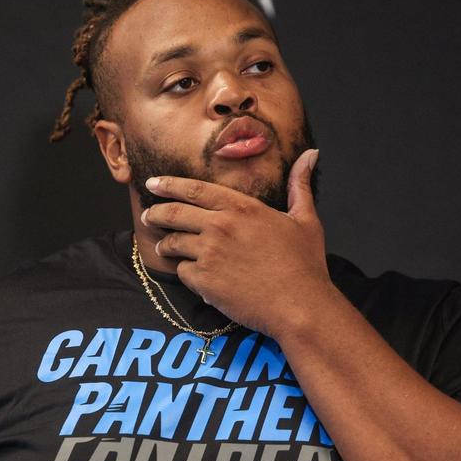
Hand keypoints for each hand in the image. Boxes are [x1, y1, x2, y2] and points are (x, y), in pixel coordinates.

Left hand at [141, 149, 334, 337]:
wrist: (299, 306)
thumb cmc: (305, 264)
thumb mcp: (306, 219)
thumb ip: (300, 185)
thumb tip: (311, 155)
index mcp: (241, 207)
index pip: (194, 189)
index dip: (169, 185)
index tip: (154, 183)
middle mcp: (220, 226)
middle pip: (174, 213)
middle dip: (156, 213)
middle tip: (149, 215)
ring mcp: (209, 253)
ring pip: (173, 243)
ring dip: (166, 245)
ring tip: (166, 248)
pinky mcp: (204, 281)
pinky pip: (182, 272)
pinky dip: (186, 273)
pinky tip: (194, 277)